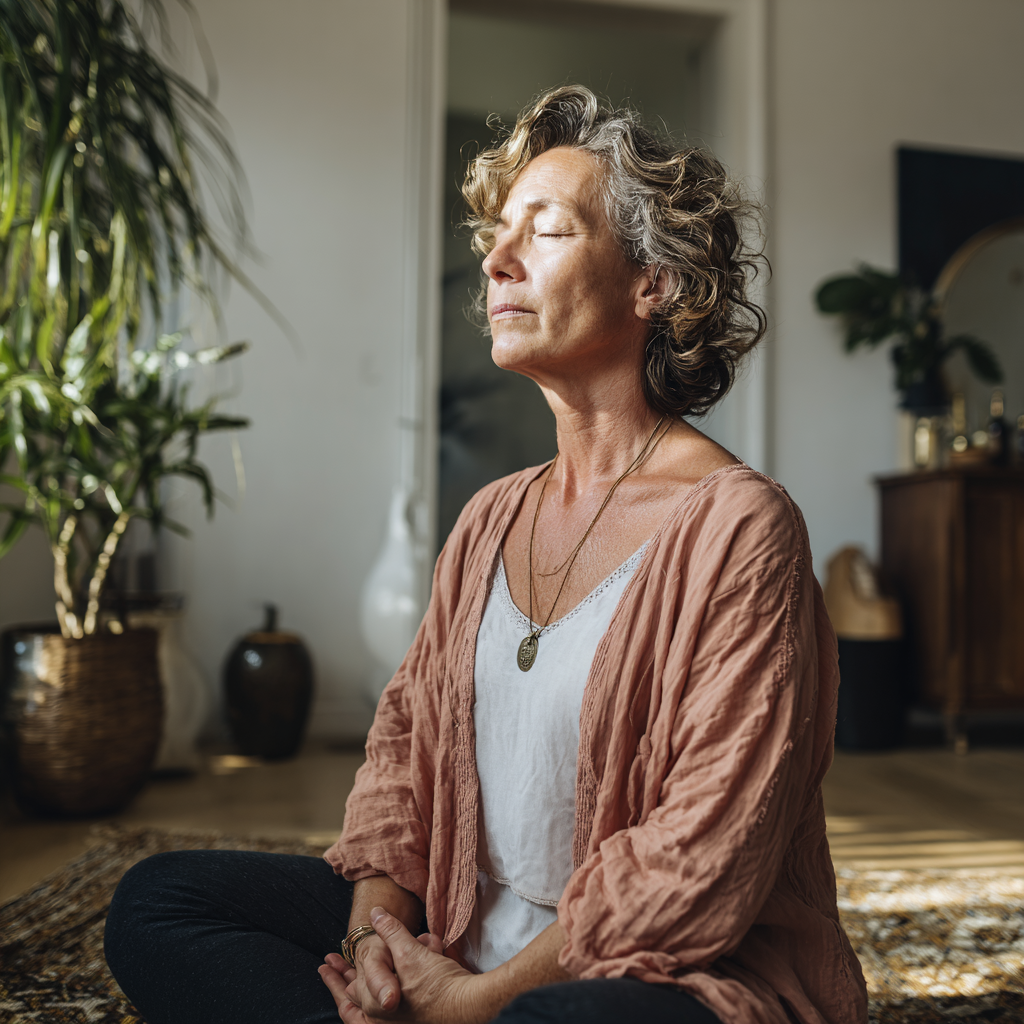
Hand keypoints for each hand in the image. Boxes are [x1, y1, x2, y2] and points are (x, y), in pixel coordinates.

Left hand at [319, 907, 480, 1023]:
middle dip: (347, 979)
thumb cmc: (439, 985)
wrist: (472, 1005)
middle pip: (358, 999)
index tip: (325, 965)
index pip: (350, 989)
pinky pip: (390, 1006)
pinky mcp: (414, 1018)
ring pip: (373, 1003)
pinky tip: (397, 973)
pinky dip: (386, 989)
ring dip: (366, 981)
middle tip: (331, 965)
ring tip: (358, 971)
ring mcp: (398, 1022)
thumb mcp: (411, 954)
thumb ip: (391, 932)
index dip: (336, 975)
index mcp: (376, 1008)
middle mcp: (384, 1021)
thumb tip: (375, 913)